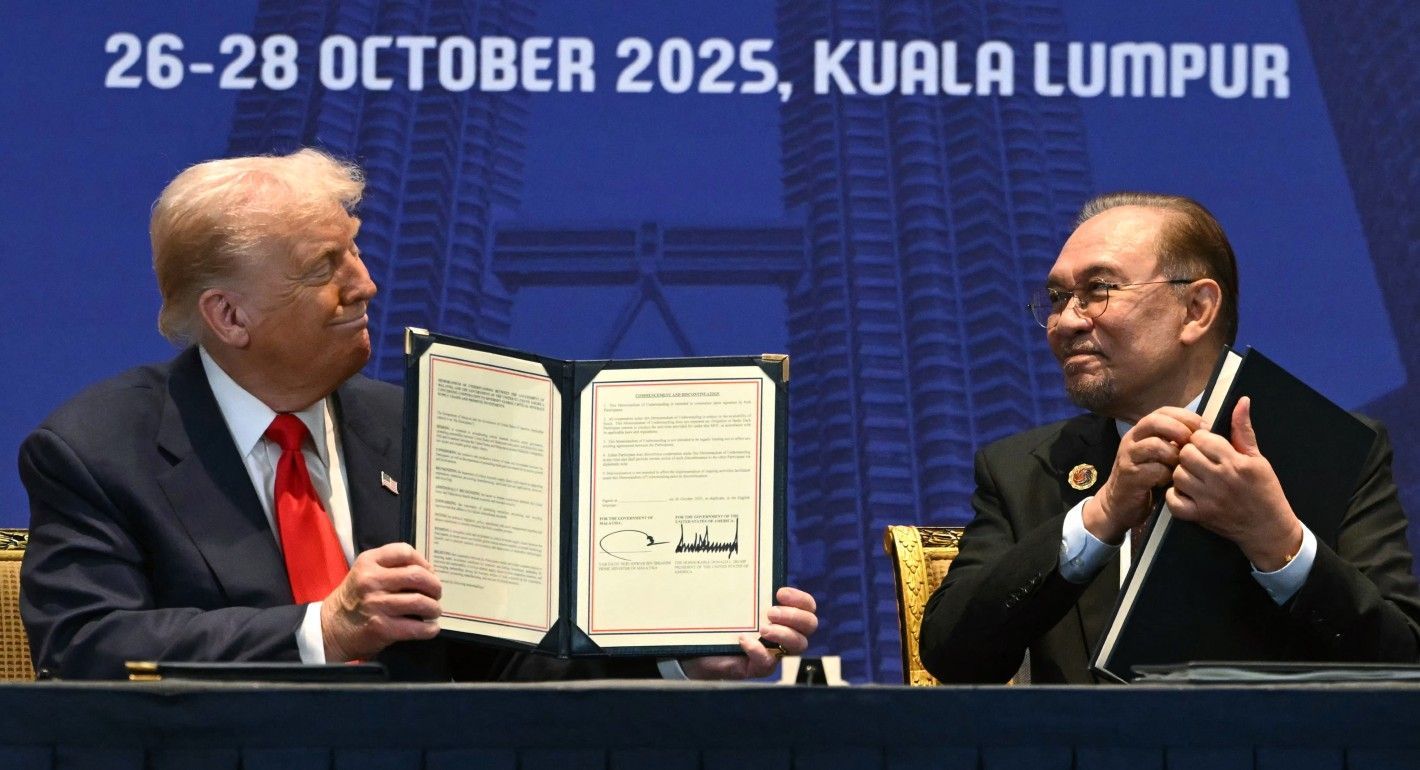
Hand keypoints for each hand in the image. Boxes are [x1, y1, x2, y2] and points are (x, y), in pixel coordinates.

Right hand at [320, 542, 442, 661]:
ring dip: (434, 608)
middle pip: (417, 576)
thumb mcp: (364, 573)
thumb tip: (429, 572)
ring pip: (420, 602)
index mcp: (369, 562)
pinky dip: (429, 629)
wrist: (330, 628)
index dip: (424, 562)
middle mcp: (372, 581)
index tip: (429, 572)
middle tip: (436, 593)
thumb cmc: (354, 598)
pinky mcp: (381, 628)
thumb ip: (390, 567)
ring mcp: (376, 604)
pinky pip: (415, 627)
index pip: (405, 552)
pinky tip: (430, 628)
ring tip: (433, 610)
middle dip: (434, 585)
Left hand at [680, 586, 818, 679]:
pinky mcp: (757, 668)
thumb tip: (741, 559)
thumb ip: (744, 588)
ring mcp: (774, 652)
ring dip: (783, 634)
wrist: (697, 650)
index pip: (808, 606)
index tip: (779, 593)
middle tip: (771, 612)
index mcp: (783, 614)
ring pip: (798, 645)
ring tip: (763, 628)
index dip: (800, 599)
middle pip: (810, 625)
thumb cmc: (720, 621)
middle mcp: (784, 633)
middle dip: (794, 616)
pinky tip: (743, 640)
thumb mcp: (734, 602)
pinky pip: (767, 664)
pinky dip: (758, 651)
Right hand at [1084, 406, 1203, 543]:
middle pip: (1154, 422)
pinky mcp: (1129, 476)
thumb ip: (1174, 441)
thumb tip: (1203, 432)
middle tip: (1192, 444)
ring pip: (1155, 445)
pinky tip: (1170, 481)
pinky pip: (1154, 470)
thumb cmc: (1147, 477)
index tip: (1204, 428)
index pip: (1163, 411)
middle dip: (1179, 430)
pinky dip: (1167, 475)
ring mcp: (1128, 457)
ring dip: (1175, 455)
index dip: (1185, 416)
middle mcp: (1132, 439)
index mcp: (1142, 431)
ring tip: (1181, 466)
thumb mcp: (1160, 454)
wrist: (1120, 503)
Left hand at [1166, 397, 1302, 569]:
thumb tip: (1242, 401)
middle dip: (1189, 454)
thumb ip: (1243, 430)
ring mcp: (1209, 500)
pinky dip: (1175, 496)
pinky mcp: (1200, 517)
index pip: (1201, 438)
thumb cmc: (1265, 491)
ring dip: (1183, 474)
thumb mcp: (1258, 459)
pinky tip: (1187, 492)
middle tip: (1199, 460)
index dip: (1201, 439)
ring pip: (1178, 475)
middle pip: (1185, 455)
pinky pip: (1173, 500)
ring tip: (1195, 476)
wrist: (1268, 529)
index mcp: (1236, 462)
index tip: (1207, 445)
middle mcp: (1221, 480)